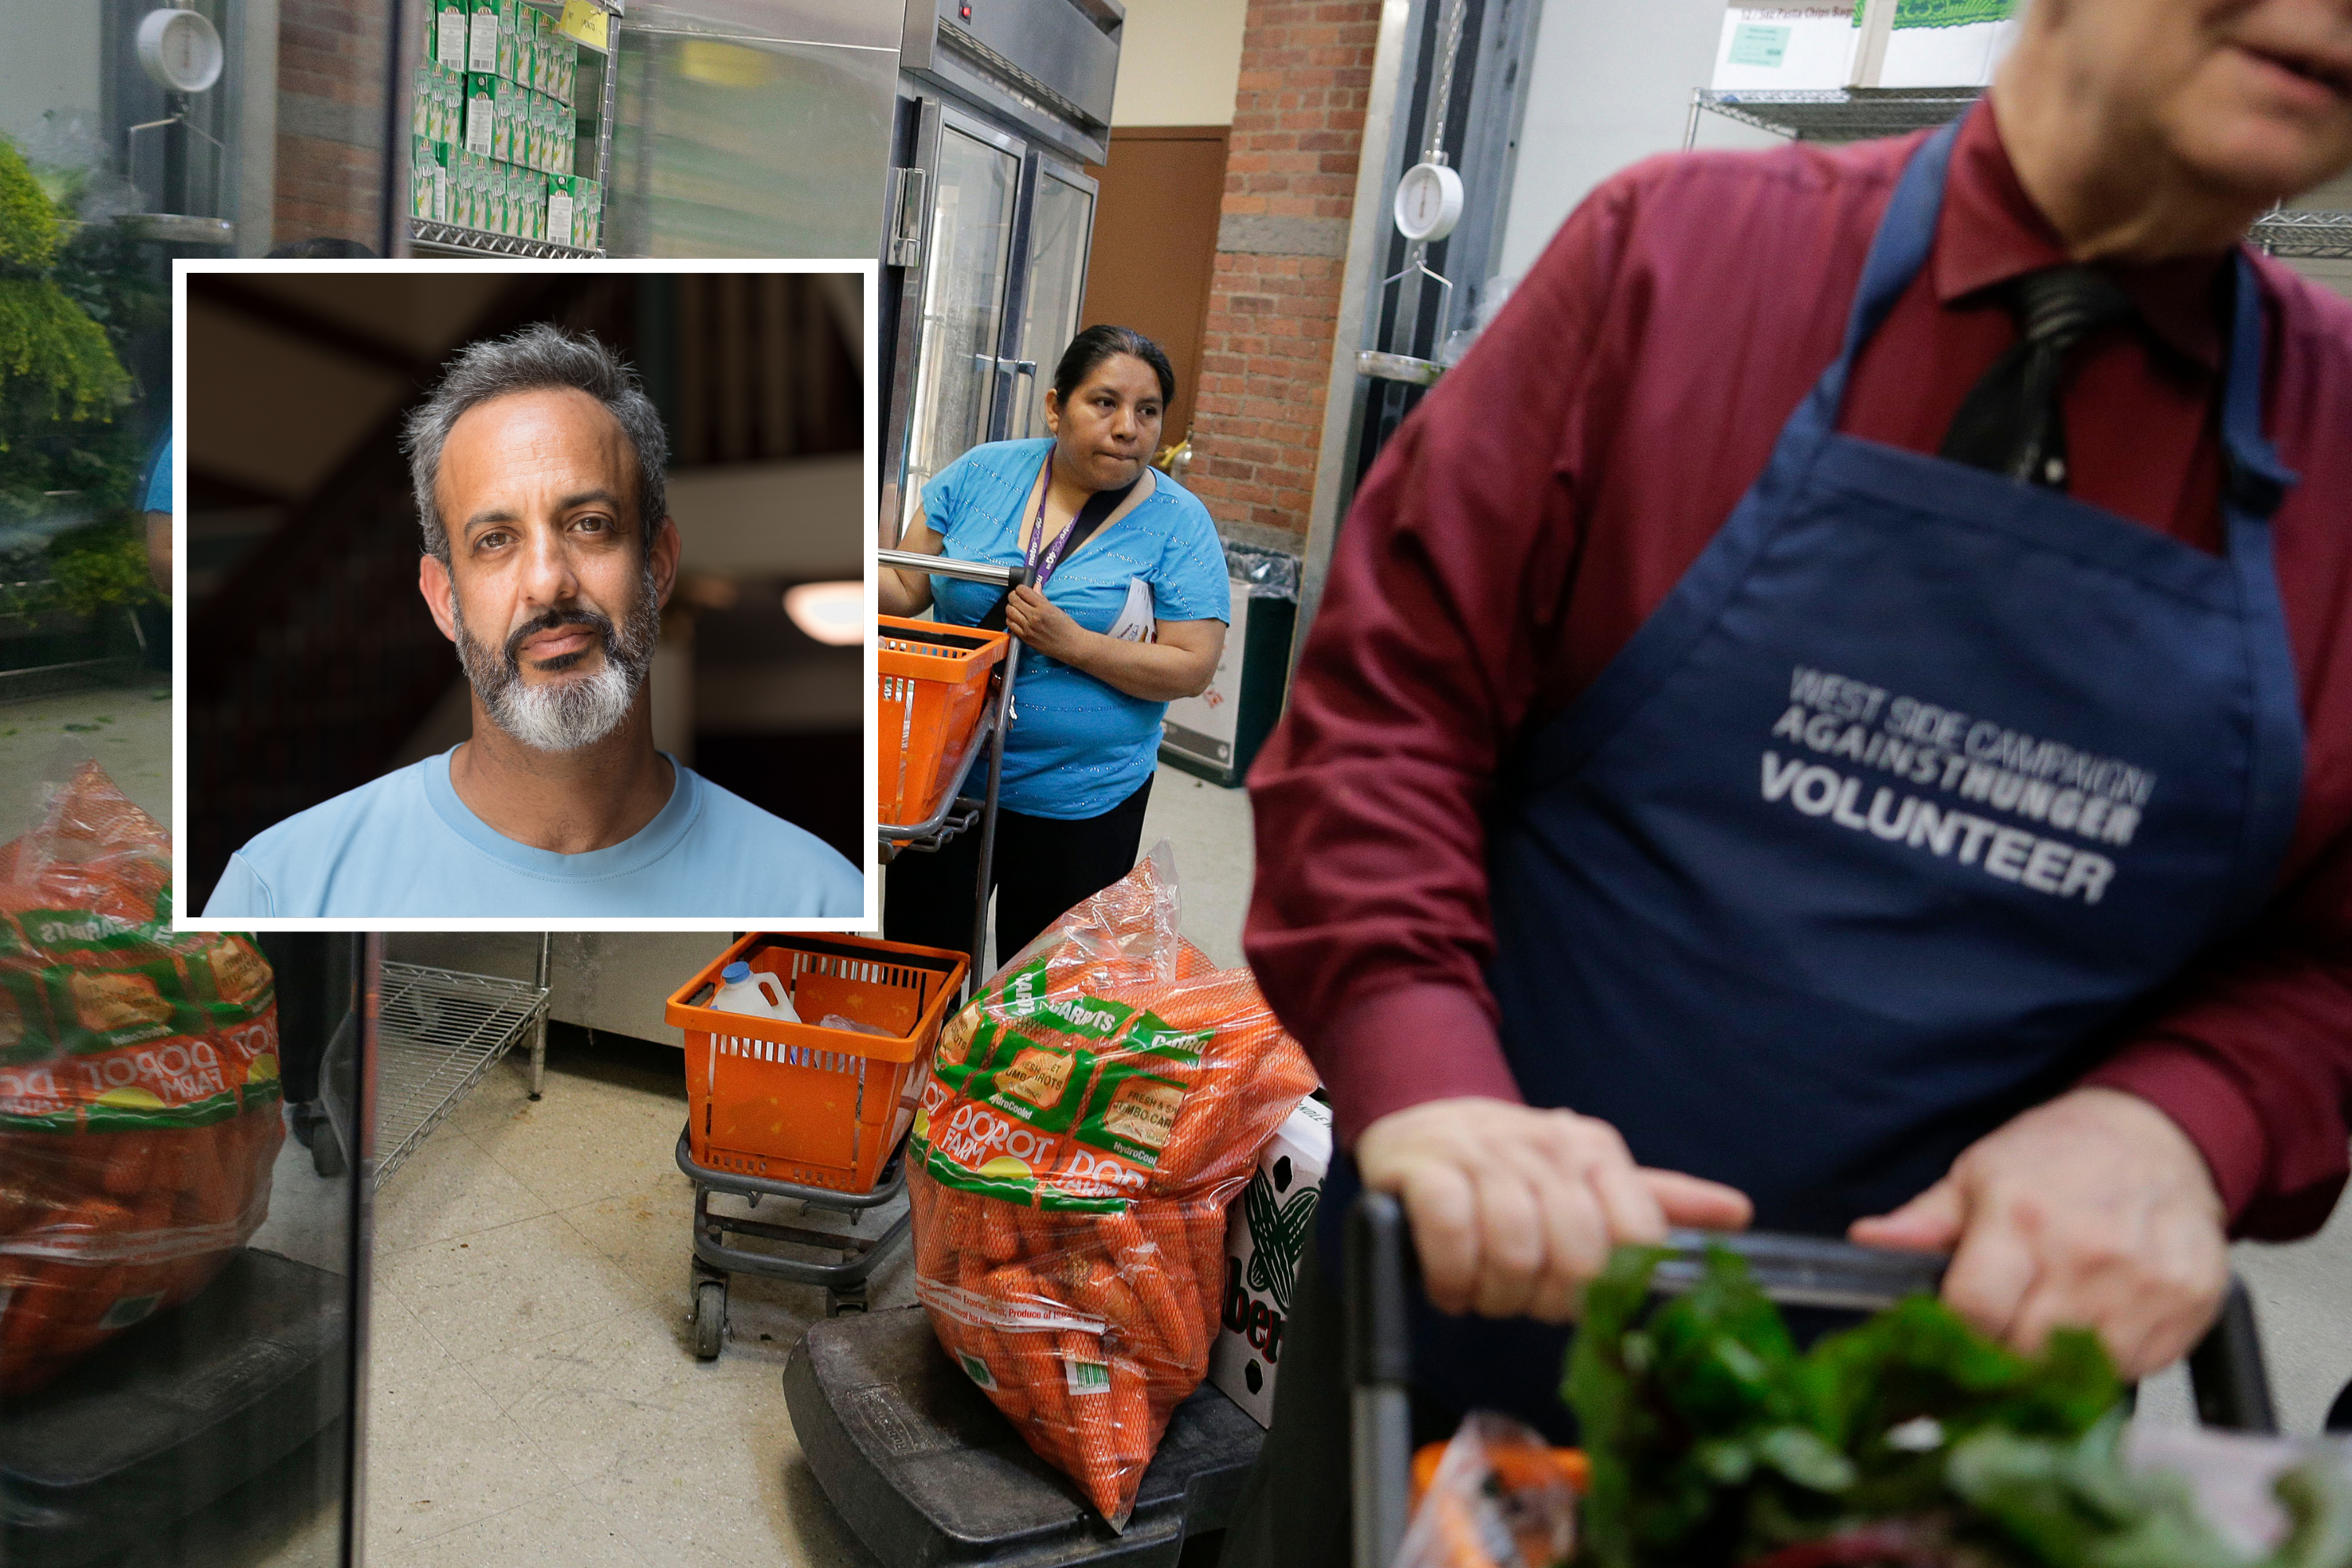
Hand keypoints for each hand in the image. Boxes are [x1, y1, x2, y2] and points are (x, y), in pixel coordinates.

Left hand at [1002, 583, 1092, 663]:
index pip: (1022, 591)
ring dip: (1011, 607)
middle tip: (1017, 597)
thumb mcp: (1055, 608)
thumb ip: (1042, 597)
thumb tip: (1035, 587)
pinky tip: (1017, 619)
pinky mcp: (1025, 637)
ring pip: (1009, 611)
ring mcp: (1028, 628)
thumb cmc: (1066, 627)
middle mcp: (1034, 617)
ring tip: (1016, 608)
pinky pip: (1010, 625)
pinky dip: (1011, 619)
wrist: (1071, 645)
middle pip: (1013, 599)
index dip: (1020, 588)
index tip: (1022, 590)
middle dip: (1013, 596)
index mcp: (1043, 607)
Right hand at [1354, 1097, 1752, 1321]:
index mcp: (1595, 1151)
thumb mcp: (1585, 1175)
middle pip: (1576, 1256)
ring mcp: (1483, 1154)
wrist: (1419, 1122)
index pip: (1636, 1236)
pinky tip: (1448, 1286)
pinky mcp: (1427, 1167)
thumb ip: (1655, 1201)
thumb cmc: (1511, 1166)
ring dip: (1496, 1296)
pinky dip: (1452, 1279)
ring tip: (1482, 1294)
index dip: (1610, 1286)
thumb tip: (1740, 1214)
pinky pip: (1454, 1235)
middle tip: (1523, 1301)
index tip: (1580, 1296)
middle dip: (1548, 1301)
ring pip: (1514, 1251)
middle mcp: (1546, 1146)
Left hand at [1849, 1087, 2227, 1378]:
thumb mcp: (1979, 1172)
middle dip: (2004, 1352)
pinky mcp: (2190, 1302)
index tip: (1956, 1330)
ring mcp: (2144, 1281)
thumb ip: (1925, 1220)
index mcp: (2021, 1216)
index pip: (1975, 1311)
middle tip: (2004, 1330)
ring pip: (2086, 1370)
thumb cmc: (2062, 1154)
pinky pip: (2140, 1365)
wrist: (2161, 1136)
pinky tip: (2102, 1319)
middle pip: (2027, 1352)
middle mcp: (2086, 1252)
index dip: (1957, 1332)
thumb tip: (1869, 1241)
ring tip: (2054, 1319)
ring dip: (2060, 1361)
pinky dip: (2115, 1358)